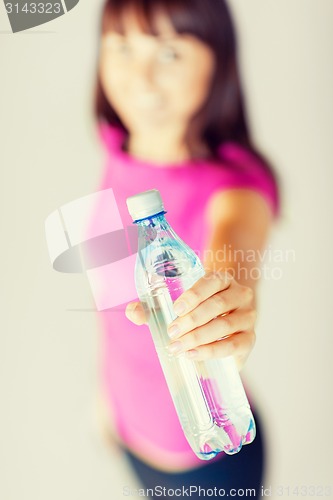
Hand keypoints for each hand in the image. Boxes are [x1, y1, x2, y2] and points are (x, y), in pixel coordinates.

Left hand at [125, 270, 256, 370]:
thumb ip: (152, 308)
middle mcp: (239, 294)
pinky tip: (194, 355)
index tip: (176, 308)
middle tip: (172, 332)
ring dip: (199, 337)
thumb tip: (132, 311)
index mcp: (222, 279)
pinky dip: (212, 351)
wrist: (225, 323)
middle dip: (192, 320)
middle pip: (217, 305)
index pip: (211, 281)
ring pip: (225, 325)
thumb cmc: (197, 310)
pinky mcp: (249, 339)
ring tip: (178, 347)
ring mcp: (247, 317)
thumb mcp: (177, 304)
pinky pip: (234, 345)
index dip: (194, 294)